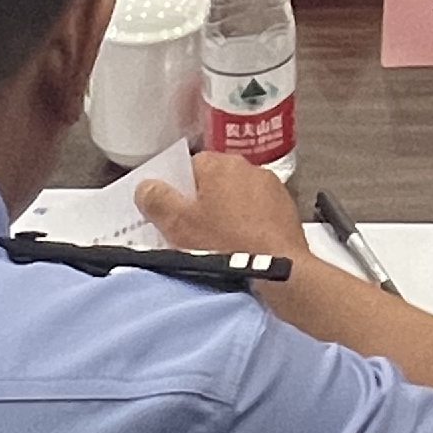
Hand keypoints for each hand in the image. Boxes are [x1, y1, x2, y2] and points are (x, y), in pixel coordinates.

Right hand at [141, 150, 313, 266]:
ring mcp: (271, 187)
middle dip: (201, 203)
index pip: (189, 167)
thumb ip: (157, 200)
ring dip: (226, 212)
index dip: (177, 190)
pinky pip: (258, 211)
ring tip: (215, 242)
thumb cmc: (225, 244)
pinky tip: (241, 245)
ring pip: (237, 196)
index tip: (171, 213)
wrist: (279, 269)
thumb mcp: (179, 225)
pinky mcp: (286, 208)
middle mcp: (248, 166)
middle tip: (189, 231)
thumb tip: (146, 186)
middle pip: (214, 181)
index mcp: (220, 164)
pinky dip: (248, 223)